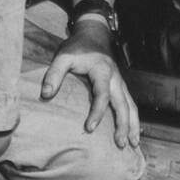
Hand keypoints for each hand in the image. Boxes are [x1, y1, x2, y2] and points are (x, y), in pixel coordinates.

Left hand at [41, 21, 139, 149]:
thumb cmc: (77, 47)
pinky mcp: (121, 86)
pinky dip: (133, 119)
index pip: (102, 94)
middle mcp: (116, 78)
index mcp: (102, 71)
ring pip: (131, 105)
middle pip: (123, 104)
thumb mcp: (63, 56)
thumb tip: (45, 94)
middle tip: (120, 144)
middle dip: (123, 125)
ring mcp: (121, 82)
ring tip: (133, 144)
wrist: (94, 34)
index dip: (97, 112)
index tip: (90, 129)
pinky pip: (131, 104)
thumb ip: (54, 74)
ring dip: (133, 125)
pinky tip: (133, 132)